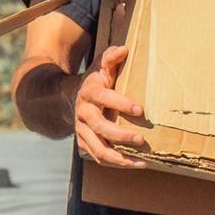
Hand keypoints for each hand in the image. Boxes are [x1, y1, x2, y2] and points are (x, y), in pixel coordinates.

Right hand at [73, 45, 146, 168]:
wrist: (72, 98)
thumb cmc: (97, 81)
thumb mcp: (101, 66)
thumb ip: (111, 58)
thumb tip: (124, 49)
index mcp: (89, 93)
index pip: (104, 97)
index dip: (121, 103)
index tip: (140, 110)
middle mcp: (83, 113)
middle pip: (100, 127)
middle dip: (120, 135)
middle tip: (141, 140)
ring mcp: (82, 131)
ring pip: (98, 149)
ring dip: (119, 158)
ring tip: (141, 162)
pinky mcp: (85, 144)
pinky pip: (99, 158)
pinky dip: (117, 164)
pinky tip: (136, 164)